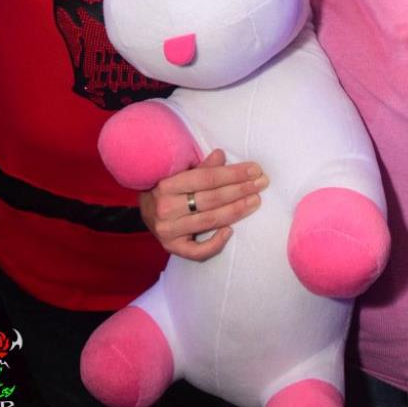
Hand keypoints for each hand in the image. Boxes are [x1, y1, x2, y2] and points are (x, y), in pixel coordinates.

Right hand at [139, 149, 268, 260]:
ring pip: (210, 221)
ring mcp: (168, 231)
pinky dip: (215, 243)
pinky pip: (197, 251)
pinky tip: (231, 231)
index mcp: (167, 185)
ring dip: (236, 210)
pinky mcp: (172, 248)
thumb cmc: (166, 187)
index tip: (255, 170)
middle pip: (211, 199)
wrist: (145, 209)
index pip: (207, 178)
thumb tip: (221, 155)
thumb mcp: (179, 172)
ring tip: (255, 201)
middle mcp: (166, 208)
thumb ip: (201, 167)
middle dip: (240, 190)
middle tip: (262, 183)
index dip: (233, 174)